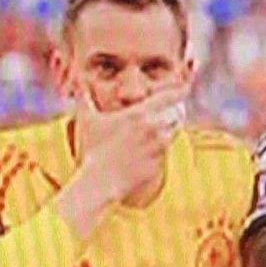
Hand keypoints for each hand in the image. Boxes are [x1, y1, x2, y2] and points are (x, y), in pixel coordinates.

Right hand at [73, 82, 188, 203]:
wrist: (100, 182)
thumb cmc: (93, 150)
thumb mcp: (87, 120)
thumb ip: (84, 98)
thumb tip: (80, 84)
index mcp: (139, 114)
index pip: (169, 96)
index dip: (179, 90)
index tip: (184, 86)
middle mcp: (154, 129)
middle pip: (177, 114)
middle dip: (174, 112)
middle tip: (169, 113)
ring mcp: (159, 148)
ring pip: (174, 133)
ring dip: (168, 131)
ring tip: (156, 133)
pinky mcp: (160, 164)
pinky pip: (166, 153)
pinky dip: (160, 150)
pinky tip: (146, 152)